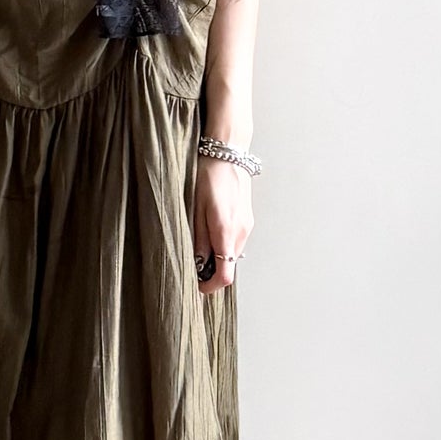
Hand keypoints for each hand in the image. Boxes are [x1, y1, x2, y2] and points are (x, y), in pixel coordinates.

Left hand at [192, 156, 251, 294]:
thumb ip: (197, 238)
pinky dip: (224, 243)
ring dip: (218, 256)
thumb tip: (197, 264)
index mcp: (225, 231)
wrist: (228, 152)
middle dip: (211, 270)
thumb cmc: (207, 176)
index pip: (224, 275)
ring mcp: (247, 225)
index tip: (196, 286)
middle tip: (192, 263)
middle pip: (229, 266)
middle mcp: (241, 232)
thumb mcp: (194, 208)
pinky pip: (236, 240)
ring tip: (199, 242)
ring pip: (232, 253)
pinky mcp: (248, 218)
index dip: (209, 286)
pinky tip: (210, 228)